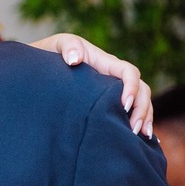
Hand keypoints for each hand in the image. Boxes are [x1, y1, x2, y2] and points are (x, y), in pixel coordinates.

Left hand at [30, 33, 151, 136]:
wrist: (40, 66)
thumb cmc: (52, 52)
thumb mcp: (59, 45)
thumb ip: (68, 47)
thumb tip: (74, 60)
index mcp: (106, 63)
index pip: (129, 72)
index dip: (132, 87)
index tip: (124, 105)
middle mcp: (113, 77)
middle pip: (141, 90)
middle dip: (142, 109)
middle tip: (134, 130)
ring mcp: (111, 91)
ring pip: (139, 102)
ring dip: (144, 118)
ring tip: (141, 137)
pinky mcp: (105, 103)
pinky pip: (127, 112)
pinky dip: (136, 123)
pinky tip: (139, 140)